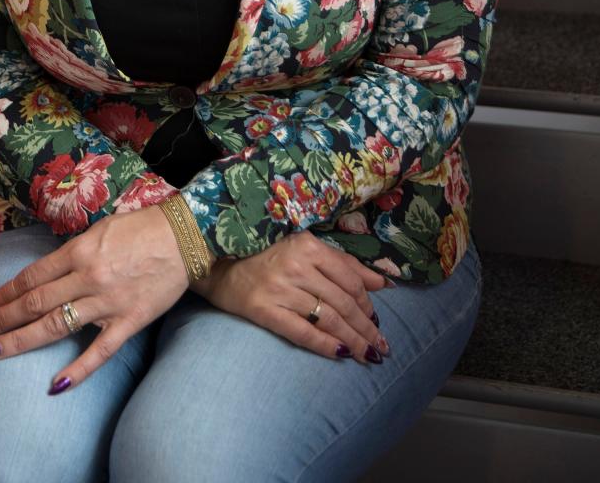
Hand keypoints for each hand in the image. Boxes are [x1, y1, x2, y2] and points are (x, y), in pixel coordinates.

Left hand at [0, 205, 189, 391]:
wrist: (184, 236)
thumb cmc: (141, 227)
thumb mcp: (100, 229)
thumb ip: (73, 251)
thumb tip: (46, 272)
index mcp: (79, 250)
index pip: (31, 277)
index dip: (4, 294)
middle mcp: (88, 277)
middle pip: (34, 303)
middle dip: (0, 320)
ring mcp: (107, 302)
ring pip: (55, 326)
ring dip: (19, 341)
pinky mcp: (129, 321)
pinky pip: (100, 350)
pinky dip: (78, 369)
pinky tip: (56, 385)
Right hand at [188, 231, 391, 364]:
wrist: (216, 263)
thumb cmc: (264, 254)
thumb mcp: (303, 249)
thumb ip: (343, 263)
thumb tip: (383, 282)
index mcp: (308, 245)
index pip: (349, 278)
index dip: (367, 303)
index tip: (376, 320)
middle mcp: (296, 265)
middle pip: (343, 302)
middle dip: (366, 328)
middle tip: (381, 347)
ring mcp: (280, 288)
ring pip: (328, 319)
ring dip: (353, 341)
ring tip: (367, 355)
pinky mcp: (264, 310)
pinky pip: (303, 333)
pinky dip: (325, 346)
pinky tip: (341, 355)